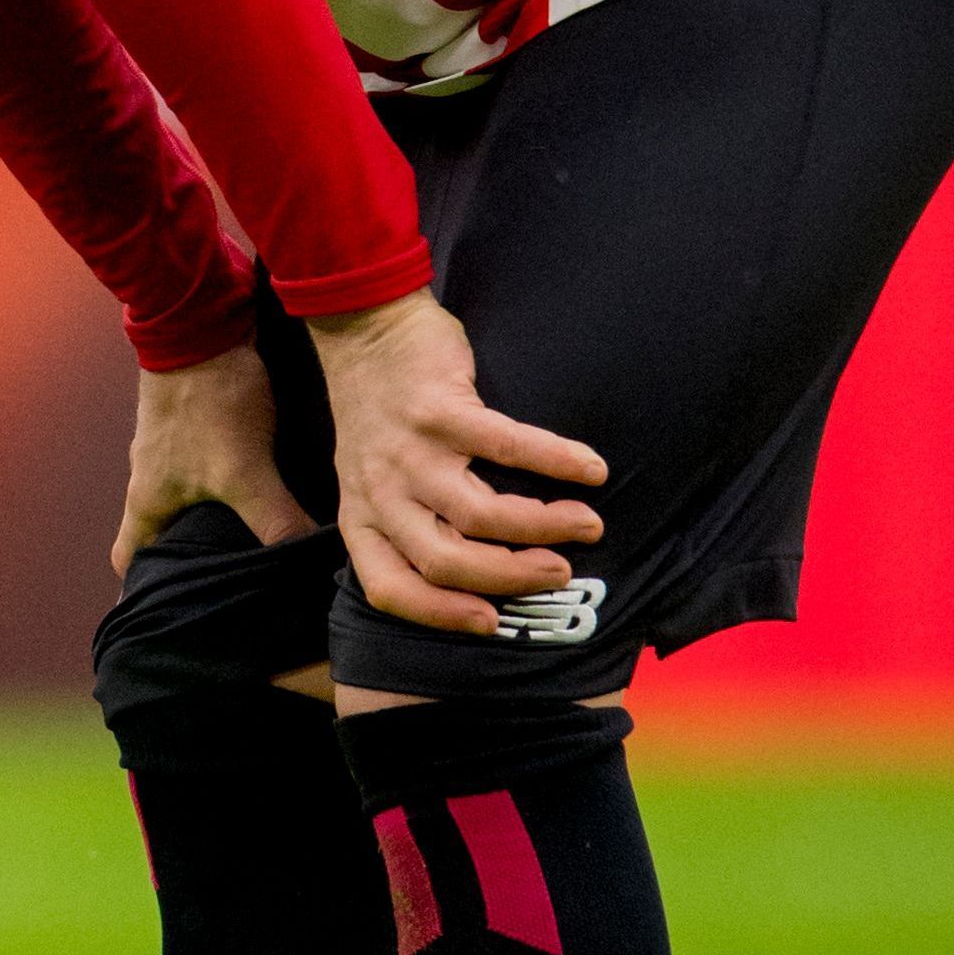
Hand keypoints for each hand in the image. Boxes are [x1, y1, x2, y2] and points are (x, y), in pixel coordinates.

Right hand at [114, 339, 319, 575]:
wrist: (197, 322)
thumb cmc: (207, 402)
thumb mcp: (247, 471)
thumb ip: (276, 521)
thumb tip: (309, 565)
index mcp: (147, 498)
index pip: (129, 558)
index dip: (145, 587)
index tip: (171, 608)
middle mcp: (148, 474)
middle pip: (156, 531)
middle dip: (184, 556)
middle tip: (225, 579)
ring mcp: (164, 445)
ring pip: (178, 496)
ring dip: (205, 515)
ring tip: (250, 532)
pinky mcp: (186, 419)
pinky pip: (197, 464)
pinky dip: (219, 479)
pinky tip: (261, 481)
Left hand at [309, 289, 607, 636]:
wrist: (361, 330)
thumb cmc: (380, 414)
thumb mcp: (370, 478)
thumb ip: (406, 523)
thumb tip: (479, 581)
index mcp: (363, 516)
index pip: (389, 588)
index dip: (441, 615)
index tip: (492, 624)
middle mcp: (381, 491)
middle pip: (445, 562)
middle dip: (511, 578)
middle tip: (560, 573)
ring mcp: (408, 452)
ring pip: (480, 516)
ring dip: (543, 527)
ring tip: (586, 523)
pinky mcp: (439, 410)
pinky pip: (508, 448)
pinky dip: (556, 462)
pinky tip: (591, 469)